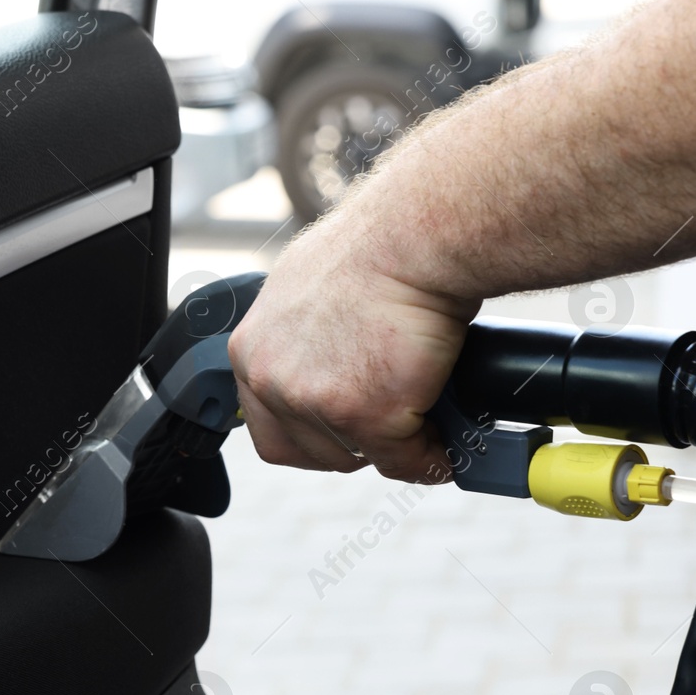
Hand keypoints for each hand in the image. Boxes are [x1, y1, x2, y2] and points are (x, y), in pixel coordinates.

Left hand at [226, 213, 479, 482]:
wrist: (417, 235)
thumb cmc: (379, 244)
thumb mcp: (306, 289)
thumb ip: (300, 336)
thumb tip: (324, 360)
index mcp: (251, 349)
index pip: (266, 424)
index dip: (311, 433)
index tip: (341, 428)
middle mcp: (270, 378)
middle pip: (307, 449)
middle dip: (349, 444)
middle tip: (389, 424)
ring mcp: (313, 401)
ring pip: (353, 456)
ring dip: (390, 448)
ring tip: (422, 423)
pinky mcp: (364, 416)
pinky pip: (401, 459)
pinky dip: (428, 456)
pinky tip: (444, 440)